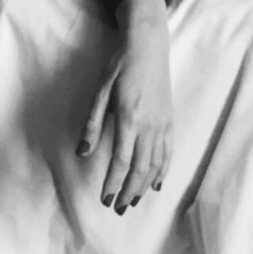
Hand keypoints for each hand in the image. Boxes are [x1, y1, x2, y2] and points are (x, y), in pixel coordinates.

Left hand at [77, 16, 172, 214]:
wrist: (148, 44)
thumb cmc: (120, 64)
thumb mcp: (100, 89)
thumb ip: (92, 123)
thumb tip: (82, 152)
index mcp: (129, 117)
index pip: (120, 160)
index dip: (113, 183)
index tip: (105, 198)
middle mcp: (149, 125)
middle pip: (140, 168)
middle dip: (128, 191)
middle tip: (118, 209)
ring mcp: (162, 123)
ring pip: (156, 164)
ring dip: (144, 186)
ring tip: (133, 201)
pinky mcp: (170, 120)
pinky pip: (168, 152)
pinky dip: (162, 171)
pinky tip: (156, 184)